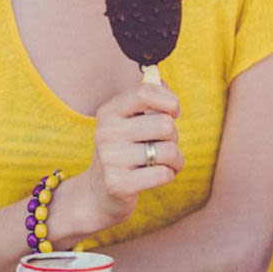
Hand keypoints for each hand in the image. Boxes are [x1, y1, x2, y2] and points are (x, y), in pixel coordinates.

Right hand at [79, 83, 184, 230]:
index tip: (173, 112)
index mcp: (109, 112)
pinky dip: (169, 174)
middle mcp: (106, 133)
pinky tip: (157, 175)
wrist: (97, 194)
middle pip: (165, 125)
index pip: (145, 92)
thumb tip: (158, 77)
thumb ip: (145, 97)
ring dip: (175, 159)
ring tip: (164, 162)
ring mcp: (111, 159)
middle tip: (162, 144)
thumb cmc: (123, 151)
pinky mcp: (119, 184)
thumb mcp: (128, 121)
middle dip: (173, 136)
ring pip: (168, 151)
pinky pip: (164, 174)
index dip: (169, 101)